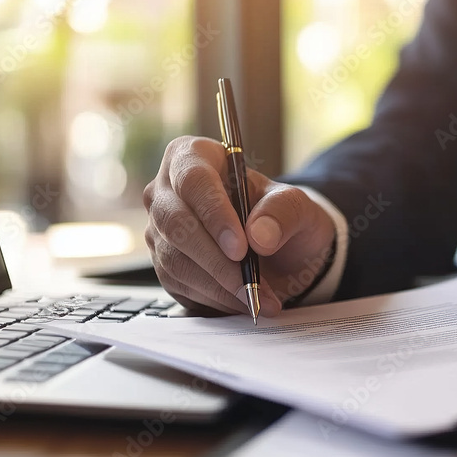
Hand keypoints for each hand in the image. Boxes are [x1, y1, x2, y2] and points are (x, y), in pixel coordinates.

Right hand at [144, 136, 335, 316]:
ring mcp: (160, 228)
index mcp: (194, 156)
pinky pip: (179, 283)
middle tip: (250, 283)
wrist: (279, 248)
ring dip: (218, 285)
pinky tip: (241, 301)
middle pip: (176, 222)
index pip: (194, 180)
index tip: (241, 248)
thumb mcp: (296, 206)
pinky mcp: (163, 262)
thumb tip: (259, 236)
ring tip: (257, 298)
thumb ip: (283, 212)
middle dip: (216, 260)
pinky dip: (213, 298)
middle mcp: (167, 190)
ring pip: (175, 259)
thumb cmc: (280, 215)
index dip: (214, 214)